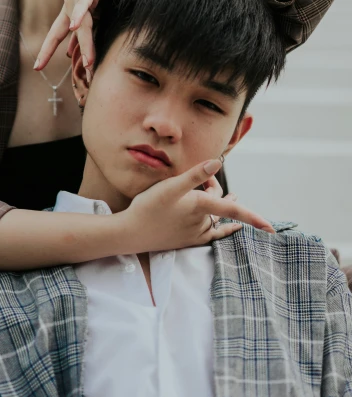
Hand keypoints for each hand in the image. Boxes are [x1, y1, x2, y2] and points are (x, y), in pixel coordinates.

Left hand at [35, 0, 125, 72]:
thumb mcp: (94, 10)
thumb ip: (84, 29)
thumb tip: (72, 52)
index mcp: (69, 11)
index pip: (55, 35)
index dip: (46, 51)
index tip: (37, 68)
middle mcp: (69, 4)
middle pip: (61, 33)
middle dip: (50, 51)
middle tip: (42, 69)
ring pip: (80, 25)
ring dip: (85, 45)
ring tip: (89, 64)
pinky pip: (83, 3)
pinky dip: (78, 15)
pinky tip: (73, 26)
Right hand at [119, 158, 274, 252]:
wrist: (131, 233)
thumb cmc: (149, 207)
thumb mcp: (170, 186)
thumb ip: (195, 175)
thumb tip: (217, 162)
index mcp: (200, 207)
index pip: (233, 210)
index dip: (254, 218)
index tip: (272, 229)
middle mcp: (201, 223)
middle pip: (219, 205)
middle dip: (216, 190)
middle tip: (205, 178)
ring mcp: (195, 233)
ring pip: (214, 217)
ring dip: (217, 205)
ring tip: (224, 193)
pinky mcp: (188, 240)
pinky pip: (211, 233)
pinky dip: (222, 227)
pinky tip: (231, 227)